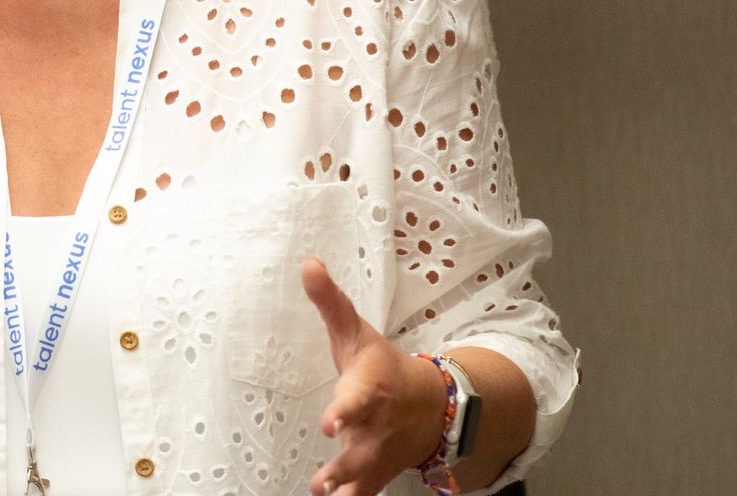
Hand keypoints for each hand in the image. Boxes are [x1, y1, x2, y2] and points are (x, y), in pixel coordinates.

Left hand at [300, 256, 446, 495]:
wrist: (429, 405)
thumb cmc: (383, 366)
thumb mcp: (356, 332)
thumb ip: (330, 301)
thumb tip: (307, 262)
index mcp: (371, 388)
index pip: (357, 400)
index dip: (344, 412)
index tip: (330, 423)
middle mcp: (376, 425)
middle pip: (360, 447)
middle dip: (343, 463)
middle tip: (322, 480)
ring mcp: (376, 452)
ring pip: (361, 476)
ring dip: (344, 487)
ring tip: (322, 494)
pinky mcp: (374, 473)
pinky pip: (363, 493)